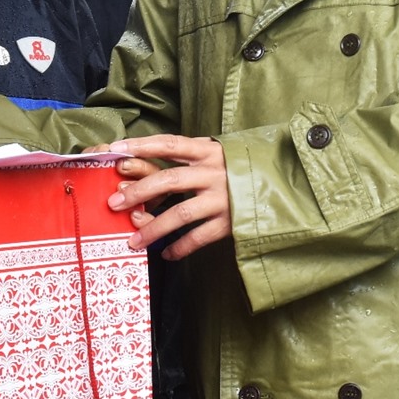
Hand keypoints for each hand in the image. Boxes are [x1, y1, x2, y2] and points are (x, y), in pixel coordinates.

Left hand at [99, 135, 230, 259]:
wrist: (284, 186)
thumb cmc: (242, 170)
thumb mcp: (219, 155)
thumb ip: (190, 159)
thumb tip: (144, 169)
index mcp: (209, 151)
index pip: (170, 144)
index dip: (141, 146)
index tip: (114, 151)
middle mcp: (215, 173)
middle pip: (169, 180)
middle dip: (138, 192)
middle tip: (114, 203)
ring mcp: (223, 198)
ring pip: (180, 213)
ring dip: (153, 228)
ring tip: (133, 241)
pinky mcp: (231, 222)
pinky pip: (199, 237)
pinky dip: (180, 246)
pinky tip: (167, 253)